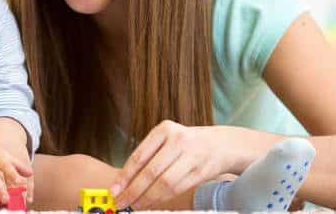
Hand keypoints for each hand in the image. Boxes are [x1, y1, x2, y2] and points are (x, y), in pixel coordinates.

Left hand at [111, 121, 230, 209]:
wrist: (221, 144)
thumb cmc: (186, 143)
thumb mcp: (167, 139)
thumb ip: (148, 156)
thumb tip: (124, 181)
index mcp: (164, 129)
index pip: (139, 156)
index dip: (125, 176)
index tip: (114, 189)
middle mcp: (178, 140)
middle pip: (151, 172)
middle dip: (133, 190)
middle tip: (122, 202)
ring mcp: (192, 156)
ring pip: (164, 183)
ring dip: (147, 198)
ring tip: (136, 205)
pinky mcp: (201, 171)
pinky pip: (177, 189)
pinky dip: (162, 198)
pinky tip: (153, 202)